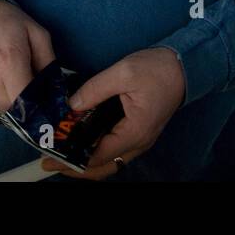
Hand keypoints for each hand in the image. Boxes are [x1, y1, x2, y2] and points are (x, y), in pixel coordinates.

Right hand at [0, 0, 55, 114]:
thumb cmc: (9, 24)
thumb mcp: (38, 35)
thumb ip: (50, 64)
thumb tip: (57, 91)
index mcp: (10, 63)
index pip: (28, 103)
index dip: (42, 106)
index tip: (49, 101)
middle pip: (17, 112)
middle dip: (30, 105)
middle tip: (34, 87)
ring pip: (4, 112)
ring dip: (14, 103)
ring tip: (15, 80)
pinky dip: (0, 101)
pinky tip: (2, 82)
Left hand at [41, 47, 185, 179]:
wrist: (184, 66)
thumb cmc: (158, 69)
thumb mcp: (124, 72)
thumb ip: (95, 89)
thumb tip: (71, 105)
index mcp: (135, 132)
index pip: (98, 156)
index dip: (72, 159)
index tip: (50, 157)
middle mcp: (138, 142)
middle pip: (103, 167)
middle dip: (75, 168)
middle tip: (50, 162)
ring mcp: (140, 139)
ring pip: (109, 162)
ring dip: (85, 161)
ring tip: (61, 153)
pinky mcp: (138, 131)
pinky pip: (115, 150)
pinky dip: (96, 151)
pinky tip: (81, 141)